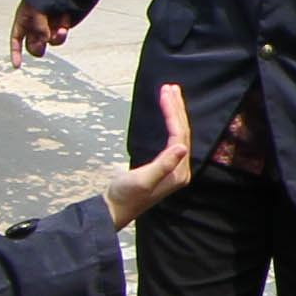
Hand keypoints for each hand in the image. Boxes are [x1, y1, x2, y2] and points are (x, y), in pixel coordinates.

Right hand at [9, 0, 71, 64]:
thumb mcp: (37, 8)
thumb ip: (39, 26)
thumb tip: (45, 42)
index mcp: (23, 20)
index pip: (16, 39)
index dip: (15, 53)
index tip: (17, 65)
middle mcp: (35, 26)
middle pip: (33, 45)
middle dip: (38, 46)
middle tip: (43, 41)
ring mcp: (48, 27)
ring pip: (49, 43)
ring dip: (55, 38)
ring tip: (61, 28)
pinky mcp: (60, 27)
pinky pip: (59, 37)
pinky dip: (62, 32)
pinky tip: (65, 21)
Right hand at [101, 84, 195, 225]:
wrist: (114, 209)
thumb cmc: (125, 196)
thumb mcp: (143, 181)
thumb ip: (163, 165)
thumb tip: (182, 147)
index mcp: (178, 172)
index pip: (179, 135)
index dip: (173, 113)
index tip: (165, 92)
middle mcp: (180, 170)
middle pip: (182, 132)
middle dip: (176, 108)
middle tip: (170, 87)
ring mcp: (173, 168)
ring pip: (178, 134)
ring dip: (175, 113)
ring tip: (170, 93)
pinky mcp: (165, 167)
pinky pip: (171, 139)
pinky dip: (170, 123)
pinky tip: (168, 114)